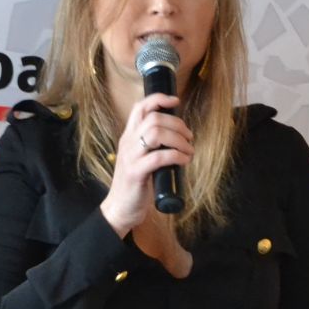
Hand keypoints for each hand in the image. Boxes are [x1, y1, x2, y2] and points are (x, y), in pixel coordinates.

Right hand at [99, 94, 192, 277]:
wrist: (120, 208)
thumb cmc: (134, 184)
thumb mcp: (140, 158)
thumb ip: (152, 145)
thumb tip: (176, 135)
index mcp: (129, 136)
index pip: (140, 107)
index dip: (159, 99)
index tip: (176, 101)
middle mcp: (128, 143)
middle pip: (154, 118)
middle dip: (177, 124)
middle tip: (189, 137)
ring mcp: (131, 157)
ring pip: (156, 133)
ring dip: (179, 139)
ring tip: (188, 150)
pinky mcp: (136, 173)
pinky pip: (159, 157)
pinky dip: (177, 156)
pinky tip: (184, 161)